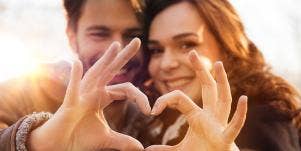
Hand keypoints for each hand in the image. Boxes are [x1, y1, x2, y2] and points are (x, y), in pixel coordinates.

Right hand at [28, 38, 150, 150]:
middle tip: (138, 41)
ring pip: (95, 73)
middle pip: (112, 70)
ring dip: (105, 59)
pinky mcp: (70, 104)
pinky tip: (77, 62)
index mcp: (102, 96)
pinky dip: (75, 77)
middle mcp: (93, 91)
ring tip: (116, 45)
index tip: (150, 111)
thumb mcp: (106, 138)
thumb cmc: (79, 137)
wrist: (61, 145)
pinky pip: (72, 89)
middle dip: (124, 56)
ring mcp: (81, 95)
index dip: (140, 98)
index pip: (126, 89)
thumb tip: (140, 148)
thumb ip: (123, 141)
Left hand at [146, 51, 247, 150]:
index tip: (152, 110)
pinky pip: (234, 125)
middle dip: (200, 70)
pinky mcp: (226, 138)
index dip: (165, 100)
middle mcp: (210, 115)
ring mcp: (219, 124)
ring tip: (218, 64)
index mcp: (196, 115)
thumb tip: (147, 150)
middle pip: (207, 88)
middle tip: (192, 52)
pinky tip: (243, 98)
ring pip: (223, 99)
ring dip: (221, 82)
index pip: (179, 98)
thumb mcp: (179, 150)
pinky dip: (240, 113)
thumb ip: (164, 149)